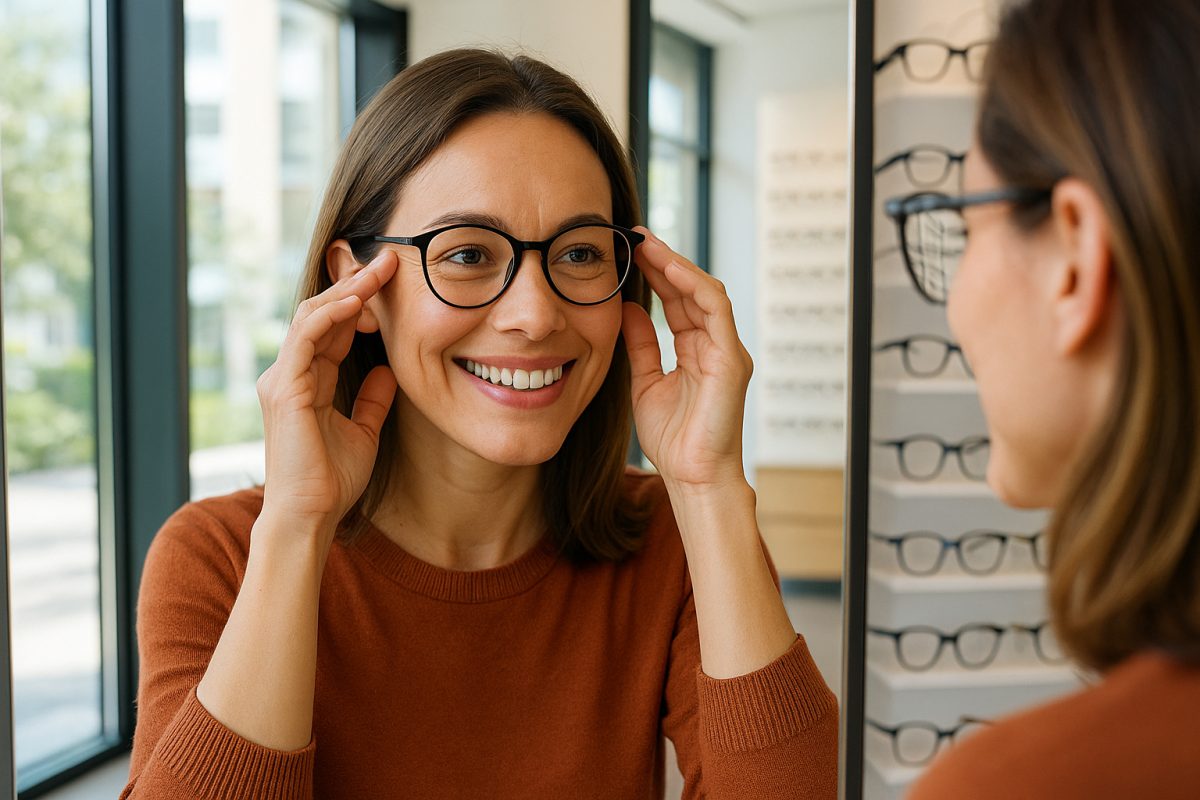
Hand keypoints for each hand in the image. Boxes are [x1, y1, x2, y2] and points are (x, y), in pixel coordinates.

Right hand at [254, 250, 398, 547]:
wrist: (310, 515)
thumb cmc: (332, 481)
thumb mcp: (364, 431)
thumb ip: (372, 399)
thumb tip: (387, 370)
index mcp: (307, 381)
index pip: (334, 328)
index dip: (361, 302)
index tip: (393, 282)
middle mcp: (289, 374)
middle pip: (322, 313)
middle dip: (355, 285)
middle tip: (389, 262)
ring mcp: (282, 379)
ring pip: (312, 317)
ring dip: (346, 291)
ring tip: (378, 272)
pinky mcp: (283, 389)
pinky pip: (305, 338)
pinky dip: (331, 316)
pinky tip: (357, 302)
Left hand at [621, 228, 752, 490]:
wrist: (692, 477)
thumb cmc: (674, 439)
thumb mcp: (645, 381)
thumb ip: (641, 345)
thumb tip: (628, 309)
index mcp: (696, 351)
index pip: (677, 301)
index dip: (654, 274)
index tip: (628, 251)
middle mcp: (716, 345)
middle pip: (691, 290)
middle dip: (663, 261)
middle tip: (634, 236)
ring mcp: (727, 350)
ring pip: (706, 292)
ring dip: (676, 265)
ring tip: (647, 245)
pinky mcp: (732, 359)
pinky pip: (716, 310)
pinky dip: (693, 286)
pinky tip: (670, 269)